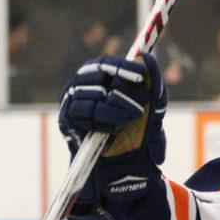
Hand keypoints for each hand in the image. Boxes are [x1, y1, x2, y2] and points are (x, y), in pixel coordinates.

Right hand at [58, 54, 166, 203]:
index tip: (141, 77)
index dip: (124, 68)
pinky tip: (111, 131)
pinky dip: (100, 123)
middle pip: (99, 78)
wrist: (121, 162)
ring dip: (114, 112)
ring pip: (92, 97)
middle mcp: (84, 83)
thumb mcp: (152, 107)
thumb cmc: (137, 129)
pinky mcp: (66, 119)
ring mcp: (72, 99)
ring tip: (126, 123)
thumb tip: (146, 57)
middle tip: (139, 112)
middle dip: (124, 95)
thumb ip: (152, 83)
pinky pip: (81, 116)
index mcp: (102, 74)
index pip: (108, 63)